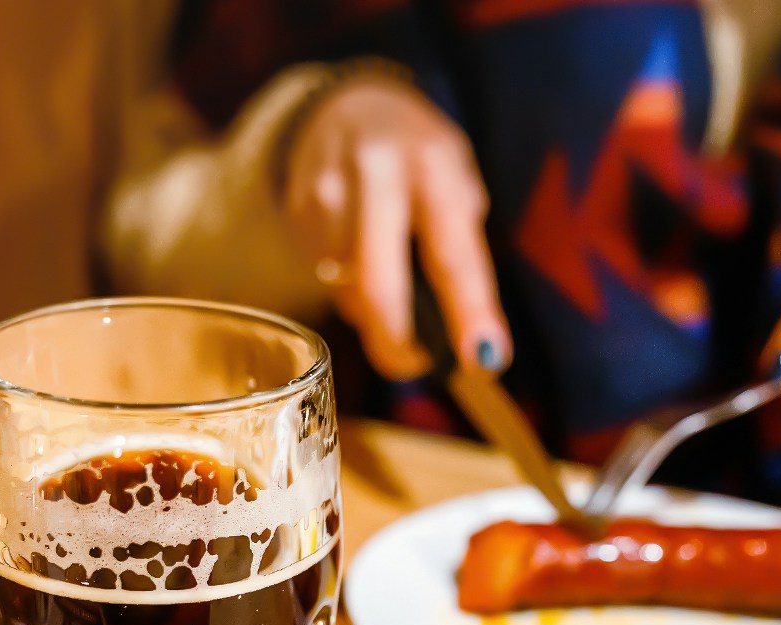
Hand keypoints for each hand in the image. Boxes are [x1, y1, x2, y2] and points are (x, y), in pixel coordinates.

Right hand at [284, 76, 509, 379]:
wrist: (348, 103)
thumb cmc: (419, 157)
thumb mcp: (457, 181)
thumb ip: (462, 245)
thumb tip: (471, 340)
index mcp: (433, 163)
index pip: (452, 253)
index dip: (469, 311)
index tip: (483, 357)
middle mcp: (376, 172)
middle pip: (379, 283)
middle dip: (399, 342)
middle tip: (416, 365)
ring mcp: (327, 190)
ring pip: (347, 289)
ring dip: (372, 312)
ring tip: (389, 286)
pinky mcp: (297, 210)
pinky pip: (324, 276)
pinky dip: (346, 287)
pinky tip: (357, 258)